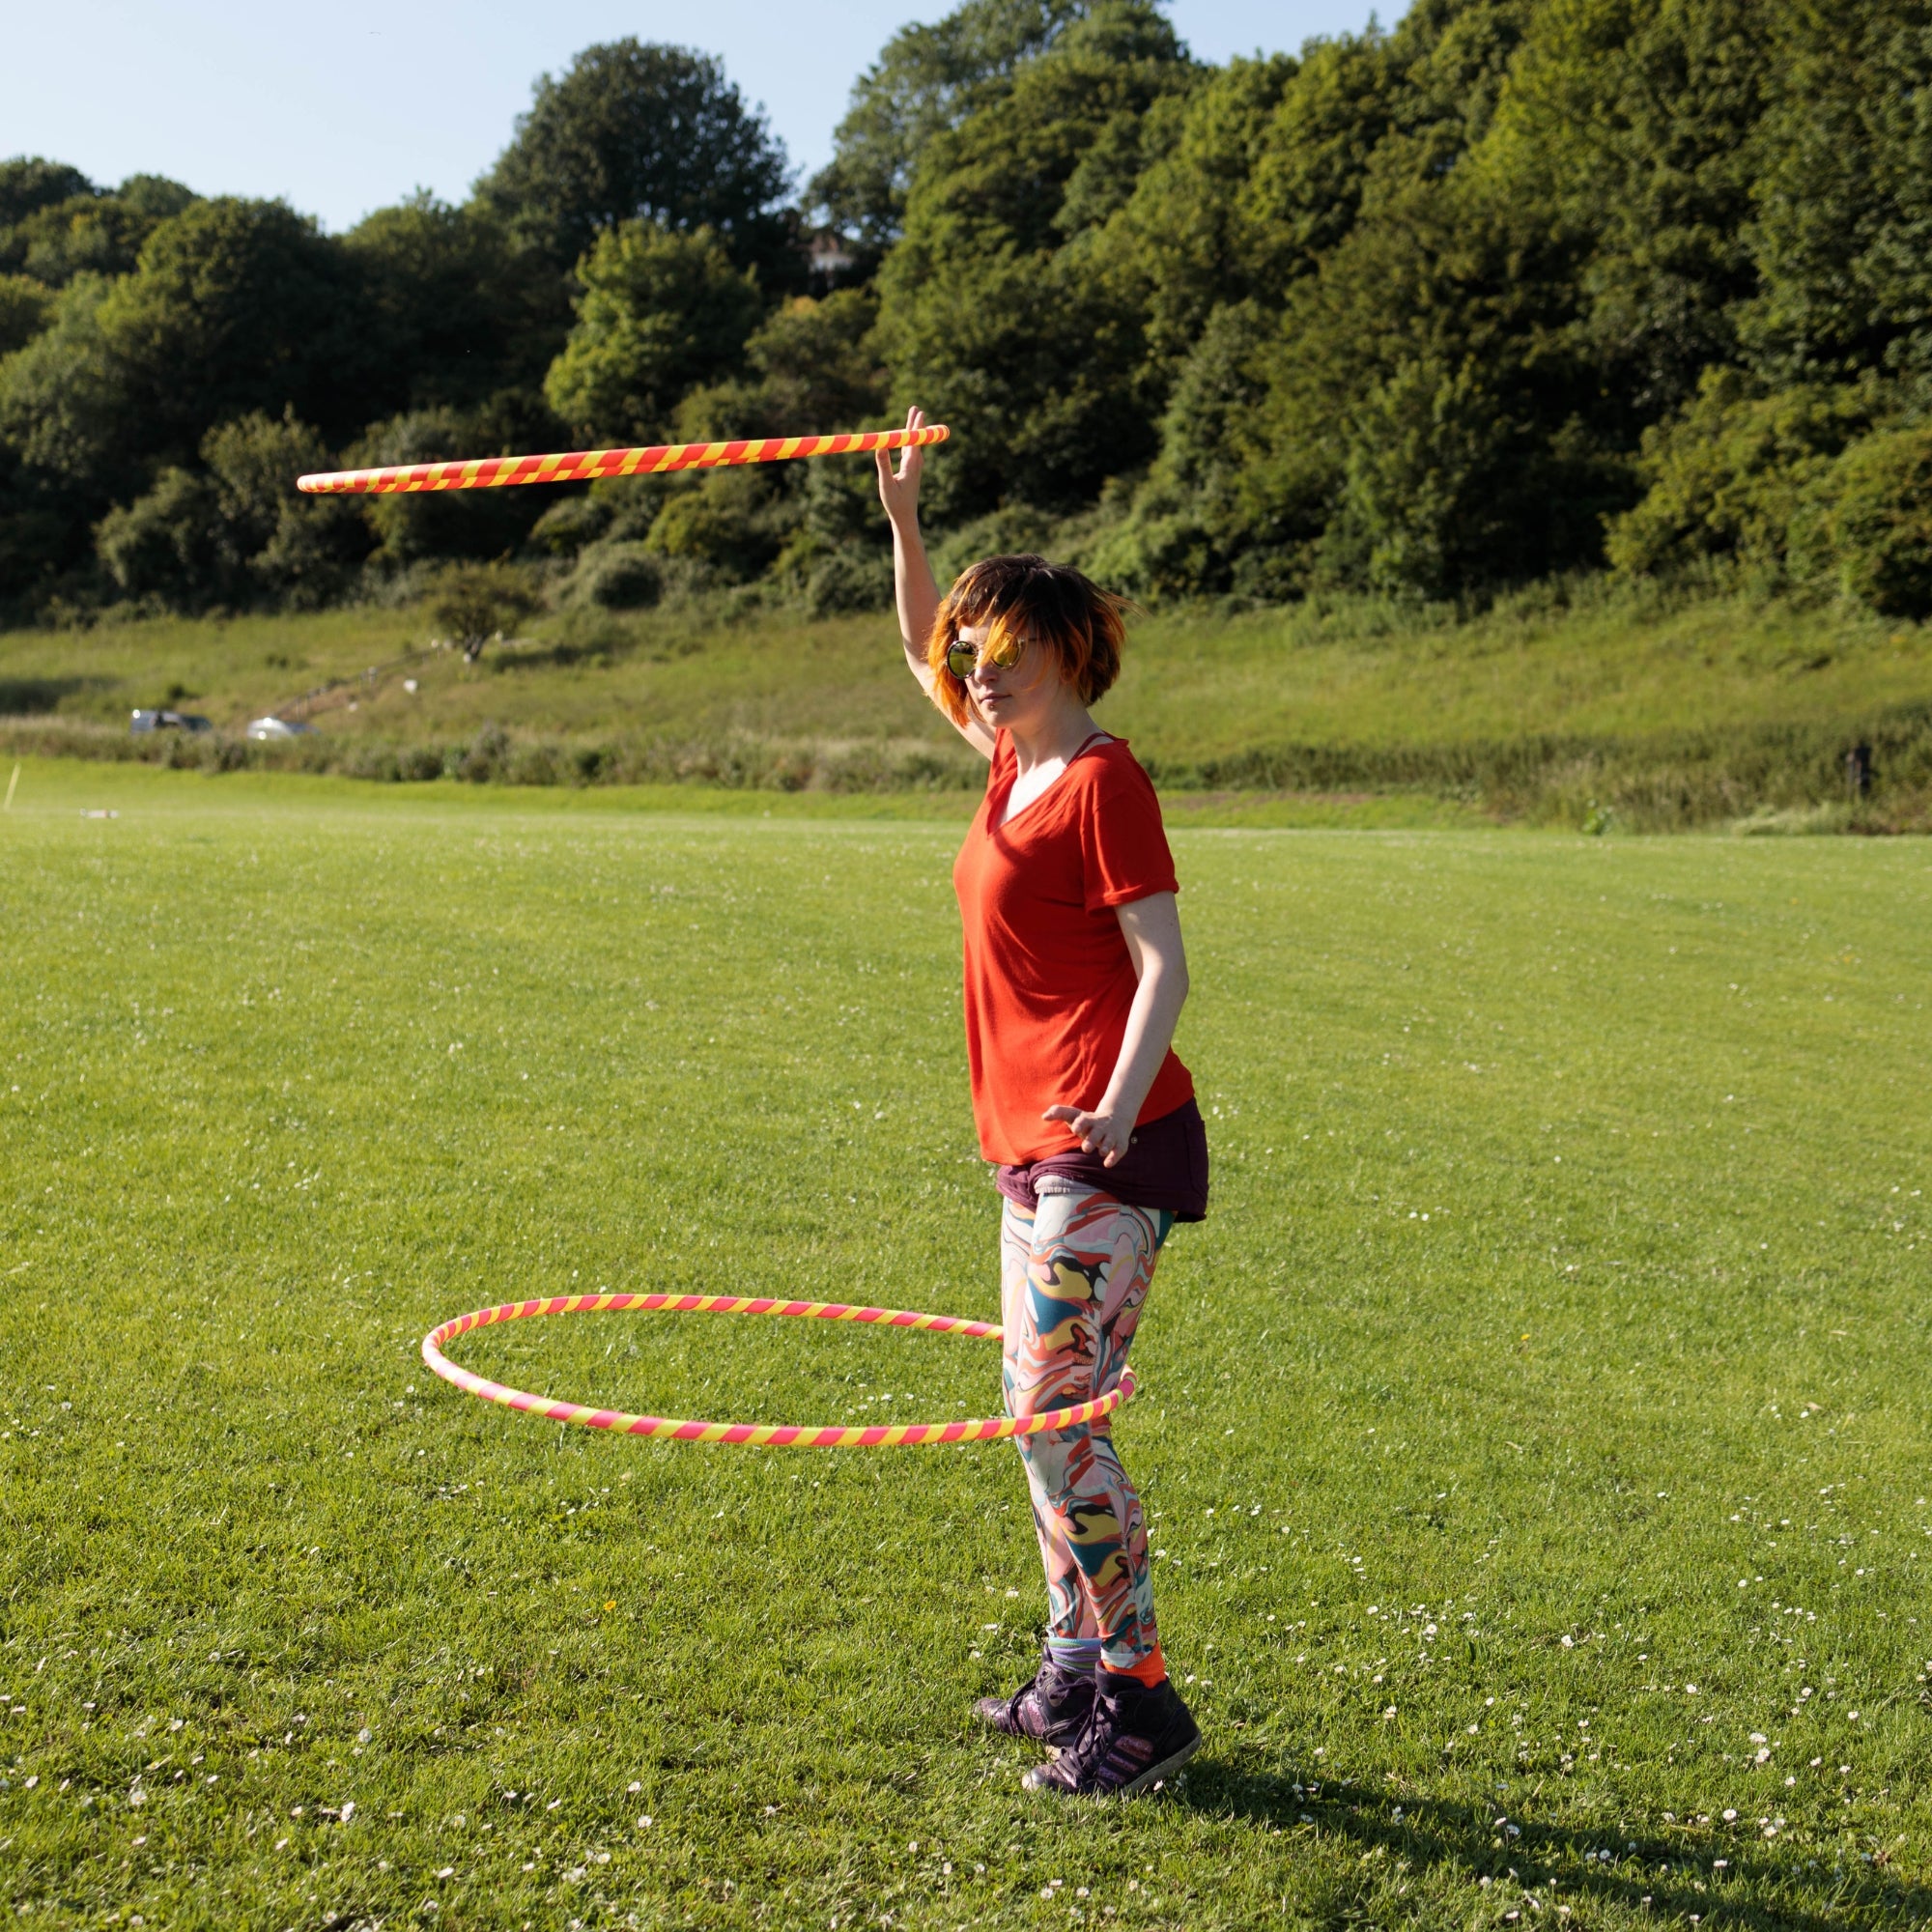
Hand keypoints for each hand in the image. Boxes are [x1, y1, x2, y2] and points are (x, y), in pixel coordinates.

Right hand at [876, 404, 925, 525]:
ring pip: (914, 445)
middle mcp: (915, 465)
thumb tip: (881, 445)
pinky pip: (912, 451)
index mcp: (911, 465)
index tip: (918, 412)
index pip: (914, 440)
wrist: (905, 517)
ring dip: (913, 430)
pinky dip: (910, 441)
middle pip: (916, 439)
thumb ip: (883, 465)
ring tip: (914, 418)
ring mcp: (915, 468)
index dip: (916, 425)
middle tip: (917, 408)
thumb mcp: (886, 484)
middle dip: (916, 423)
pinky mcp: (911, 472)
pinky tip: (909, 439)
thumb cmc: (895, 503)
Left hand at [1042, 1101, 1131, 1165]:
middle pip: (1097, 1133)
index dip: (1080, 1124)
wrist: (1116, 1119)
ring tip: (1101, 1151)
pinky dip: (1114, 1157)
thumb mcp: (1074, 1115)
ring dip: (1105, 1146)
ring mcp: (1111, 1135)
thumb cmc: (1088, 1121)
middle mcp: (1100, 1127)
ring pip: (1109, 1141)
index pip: (1084, 1120)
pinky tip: (1107, 1164)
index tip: (1075, 1128)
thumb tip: (1043, 1116)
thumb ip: (1059, 1113)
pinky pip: (1119, 1150)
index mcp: (1088, 1120)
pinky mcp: (1120, 1144)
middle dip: (1092, 1139)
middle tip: (1086, 1148)